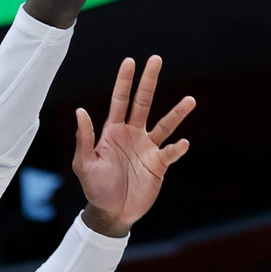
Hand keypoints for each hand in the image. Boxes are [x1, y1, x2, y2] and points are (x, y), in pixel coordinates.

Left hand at [73, 56, 194, 234]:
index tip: (130, 61)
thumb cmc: (95, 187)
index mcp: (113, 131)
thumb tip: (80, 111)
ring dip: (176, 113)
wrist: (111, 212)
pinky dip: (176, 149)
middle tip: (156, 59)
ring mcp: (147, 148)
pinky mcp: (158, 165)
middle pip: (143, 103)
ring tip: (190, 100)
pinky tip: (181, 143)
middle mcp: (132, 134)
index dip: (124, 82)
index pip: (120, 101)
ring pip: (164, 125)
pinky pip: (170, 153)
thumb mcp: (84, 163)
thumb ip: (84, 139)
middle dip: (148, 82)